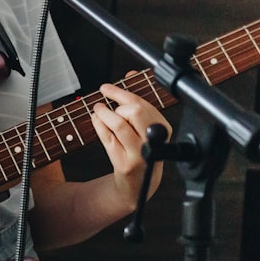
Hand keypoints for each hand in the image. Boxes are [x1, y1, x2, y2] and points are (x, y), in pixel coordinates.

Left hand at [90, 79, 170, 208]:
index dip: (121, 92)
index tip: (106, 88)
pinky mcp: (124, 164)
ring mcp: (139, 153)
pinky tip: (96, 121)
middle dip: (116, 103)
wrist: (138, 186)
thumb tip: (130, 74)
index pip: (142, 103)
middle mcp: (154, 141)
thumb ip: (138, 101)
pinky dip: (98, 126)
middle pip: (134, 112)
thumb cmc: (141, 151)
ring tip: (98, 109)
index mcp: (163, 128)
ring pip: (119, 124)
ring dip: (103, 113)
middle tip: (104, 100)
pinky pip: (108, 139)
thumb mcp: (144, 126)